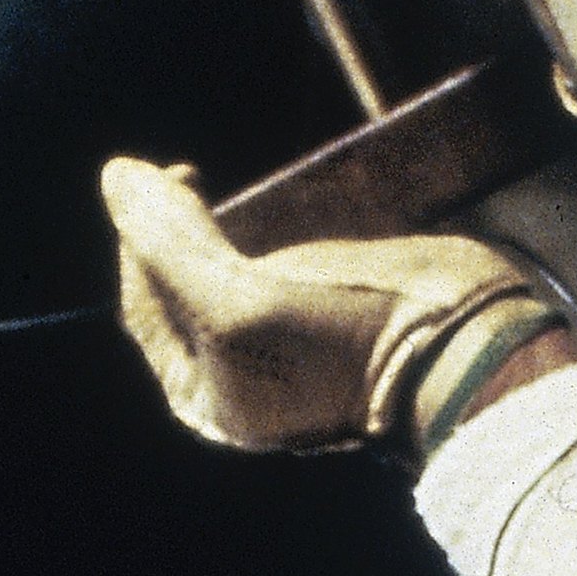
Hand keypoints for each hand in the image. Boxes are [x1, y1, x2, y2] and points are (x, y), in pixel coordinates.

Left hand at [100, 156, 534, 453]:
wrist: (460, 347)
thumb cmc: (343, 342)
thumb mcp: (237, 301)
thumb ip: (170, 245)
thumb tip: (116, 179)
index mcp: (206, 396)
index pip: (143, 305)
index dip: (140, 238)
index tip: (168, 183)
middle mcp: (236, 376)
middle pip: (177, 287)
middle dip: (172, 230)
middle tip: (185, 178)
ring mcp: (281, 343)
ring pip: (219, 270)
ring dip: (209, 226)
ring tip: (208, 188)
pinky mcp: (322, 309)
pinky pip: (268, 261)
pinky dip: (255, 227)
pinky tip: (265, 204)